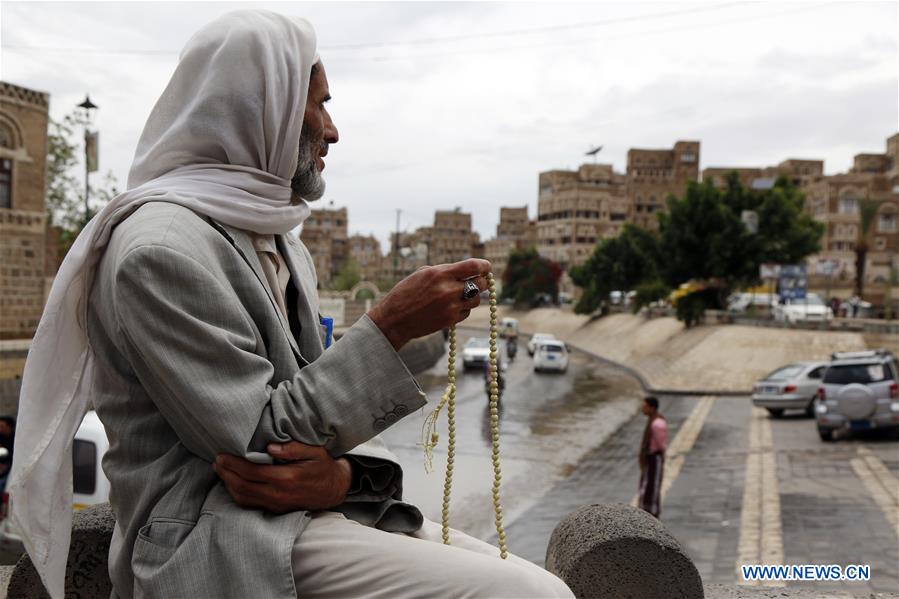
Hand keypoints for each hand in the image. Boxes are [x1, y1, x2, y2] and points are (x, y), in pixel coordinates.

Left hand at [213, 442, 351, 512]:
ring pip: (244, 498)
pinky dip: (237, 495)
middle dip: (226, 473)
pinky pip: (251, 504)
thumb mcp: (314, 451)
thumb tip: (270, 448)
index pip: (251, 472)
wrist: (333, 489)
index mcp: (286, 478)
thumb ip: (293, 448)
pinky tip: (232, 484)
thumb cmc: (322, 466)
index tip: (222, 455)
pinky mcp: (275, 509)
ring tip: (221, 471)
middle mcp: (278, 494)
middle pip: (243, 486)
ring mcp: (276, 504)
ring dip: (228, 485)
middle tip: (216, 461)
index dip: (233, 465)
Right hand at [368, 258, 490, 349]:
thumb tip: (466, 271)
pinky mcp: (450, 320)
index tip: (486, 266)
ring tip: (461, 295)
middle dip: (482, 281)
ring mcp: (451, 306)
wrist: (394, 319)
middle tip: (479, 281)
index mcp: (440, 274)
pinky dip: (463, 309)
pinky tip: (451, 307)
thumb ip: (445, 271)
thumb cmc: (406, 293)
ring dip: (472, 297)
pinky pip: (466, 312)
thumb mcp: (422, 274)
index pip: (473, 266)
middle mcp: (448, 289)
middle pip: (480, 284)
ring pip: (476, 300)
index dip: (484, 265)